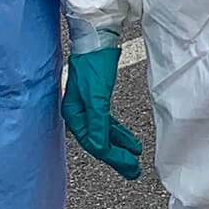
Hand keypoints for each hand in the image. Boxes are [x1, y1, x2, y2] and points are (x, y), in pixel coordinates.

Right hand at [62, 45, 142, 180]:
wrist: (97, 37)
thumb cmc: (93, 62)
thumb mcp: (96, 94)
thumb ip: (98, 121)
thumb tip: (100, 147)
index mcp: (74, 114)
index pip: (93, 143)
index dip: (112, 155)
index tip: (130, 163)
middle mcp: (79, 113)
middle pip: (99, 142)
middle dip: (117, 156)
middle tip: (133, 171)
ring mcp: (87, 107)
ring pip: (104, 134)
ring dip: (119, 146)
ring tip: (134, 157)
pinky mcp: (97, 100)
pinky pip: (107, 123)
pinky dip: (118, 133)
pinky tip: (128, 141)